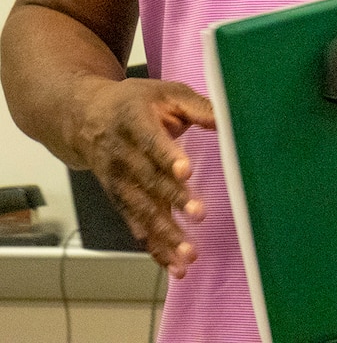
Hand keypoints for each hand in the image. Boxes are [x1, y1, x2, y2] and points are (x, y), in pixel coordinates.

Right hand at [74, 77, 215, 277]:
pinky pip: (136, 225)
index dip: (167, 156)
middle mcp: (121, 153)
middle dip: (173, 198)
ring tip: (189, 254)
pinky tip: (171, 265)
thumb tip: (229, 120)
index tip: (185, 171)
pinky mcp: (119, 199)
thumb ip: (197, 106)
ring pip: (142, 209)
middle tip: (199, 213)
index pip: (151, 139)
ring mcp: (117, 180)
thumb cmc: (136, 102)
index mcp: (133, 119)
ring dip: (165, 233)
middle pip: (148, 179)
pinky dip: (153, 246)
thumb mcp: (165, 92)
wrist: (86, 118)